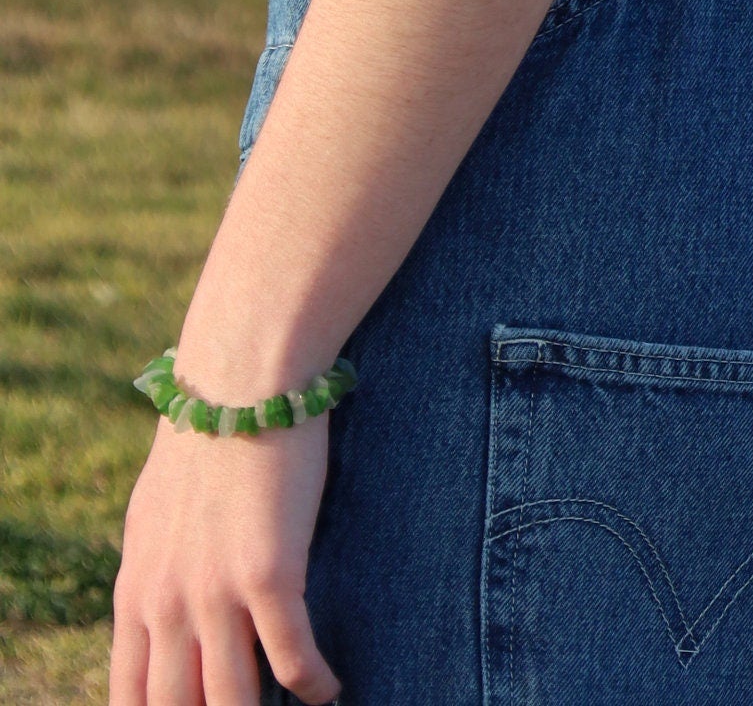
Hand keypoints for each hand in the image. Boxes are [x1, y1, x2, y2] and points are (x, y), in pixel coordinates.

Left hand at [112, 415, 338, 704]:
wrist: (241, 374)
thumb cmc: (207, 430)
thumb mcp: (155, 510)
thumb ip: (156, 569)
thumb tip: (163, 608)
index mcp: (135, 590)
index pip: (130, 697)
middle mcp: (167, 603)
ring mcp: (215, 593)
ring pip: (233, 700)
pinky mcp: (269, 574)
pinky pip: (292, 658)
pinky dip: (313, 685)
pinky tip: (329, 688)